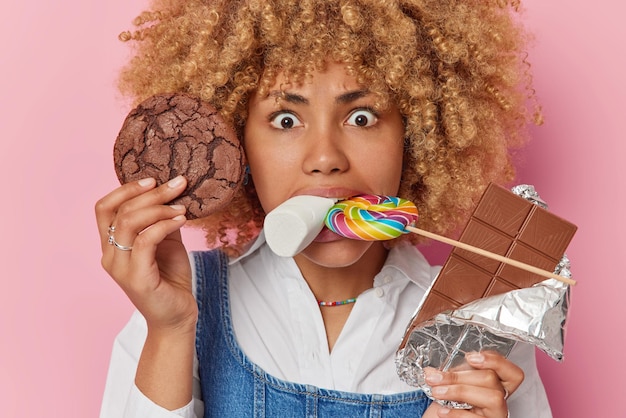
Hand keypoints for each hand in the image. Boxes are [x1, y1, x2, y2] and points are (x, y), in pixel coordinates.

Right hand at [95, 176, 196, 332]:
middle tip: (178, 184)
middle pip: (120, 211)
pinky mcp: (137, 278)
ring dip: (160, 208)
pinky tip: (182, 220)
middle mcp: (110, 255)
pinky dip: (165, 225)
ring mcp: (121, 268)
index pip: (104, 208)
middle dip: (151, 193)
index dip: (125, 189)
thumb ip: (162, 220)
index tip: (153, 180)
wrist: (177, 317)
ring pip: (130, 222)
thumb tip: (173, 192)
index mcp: (112, 245)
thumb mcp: (166, 242)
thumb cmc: (171, 279)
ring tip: (182, 206)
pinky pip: (146, 240)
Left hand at [422, 351, 522, 417]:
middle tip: (435, 378)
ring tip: (437, 392)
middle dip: (459, 376)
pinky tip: (442, 411)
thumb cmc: (451, 404)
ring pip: (492, 397)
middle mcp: (500, 401)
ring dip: (459, 391)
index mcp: (497, 385)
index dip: (496, 361)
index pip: (512, 372)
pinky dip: (455, 413)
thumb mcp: (457, 383)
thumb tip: (435, 370)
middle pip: (492, 379)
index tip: (470, 357)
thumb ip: (456, 373)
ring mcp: (494, 415)